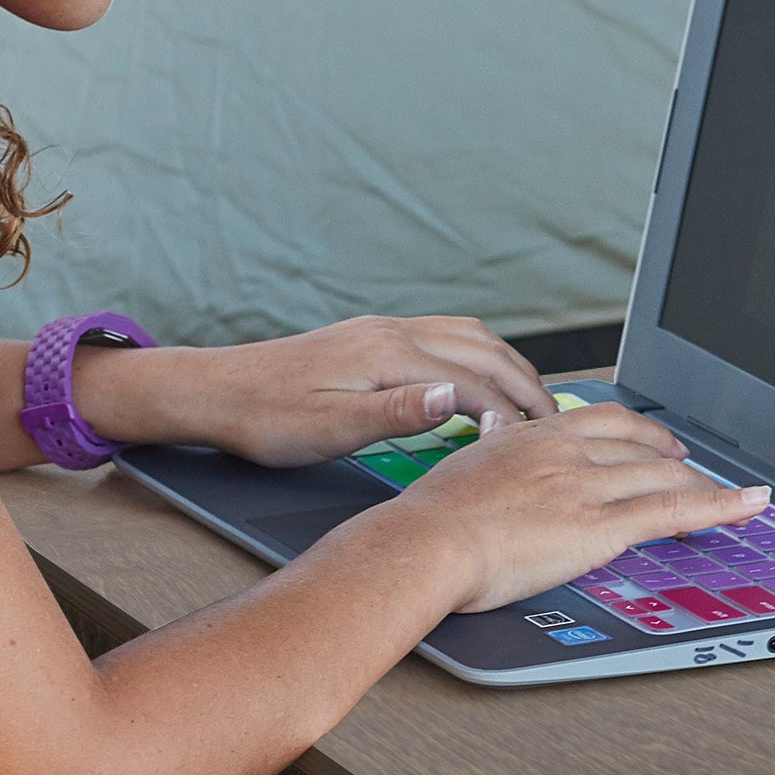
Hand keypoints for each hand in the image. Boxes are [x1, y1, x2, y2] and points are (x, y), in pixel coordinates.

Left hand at [72, 316, 552, 466]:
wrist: (215, 391)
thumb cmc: (264, 419)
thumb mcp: (328, 429)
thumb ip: (397, 413)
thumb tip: (455, 398)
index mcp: (388, 355)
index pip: (475, 382)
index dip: (514, 414)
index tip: (542, 444)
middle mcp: (393, 332)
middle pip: (485, 351)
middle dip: (528, 386)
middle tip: (559, 426)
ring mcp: (384, 330)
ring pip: (471, 336)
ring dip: (510, 365)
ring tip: (534, 403)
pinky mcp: (373, 337)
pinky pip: (448, 335)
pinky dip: (482, 355)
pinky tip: (483, 379)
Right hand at [374, 399, 769, 615]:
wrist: (424, 543)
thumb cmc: (429, 519)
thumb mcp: (464, 467)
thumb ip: (490, 453)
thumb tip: (492, 443)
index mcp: (534, 436)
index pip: (602, 420)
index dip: (638, 429)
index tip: (652, 438)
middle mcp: (568, 452)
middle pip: (641, 444)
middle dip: (675, 455)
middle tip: (694, 467)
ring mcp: (588, 485)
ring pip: (665, 474)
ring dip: (705, 484)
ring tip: (731, 495)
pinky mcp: (601, 525)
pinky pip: (675, 510)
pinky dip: (723, 506)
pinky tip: (751, 504)